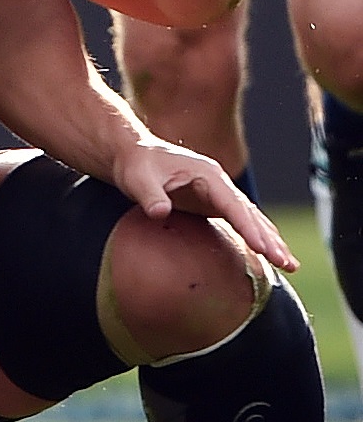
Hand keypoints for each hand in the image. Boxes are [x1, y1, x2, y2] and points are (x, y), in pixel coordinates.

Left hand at [112, 139, 297, 271]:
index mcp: (206, 174)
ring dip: (269, 240)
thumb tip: (160, 212)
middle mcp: (218, 183)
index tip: (263, 248)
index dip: (249, 226)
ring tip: (289, 265)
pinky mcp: (212, 203)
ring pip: (250, 218)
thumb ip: (150, 195)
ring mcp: (217, 193)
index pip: (233, 203)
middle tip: (288, 264)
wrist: (132, 155)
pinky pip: (240, 221)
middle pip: (249, 212)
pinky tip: (268, 255)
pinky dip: (255, 236)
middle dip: (269, 238)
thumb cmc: (135, 165)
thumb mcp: (137, 179)